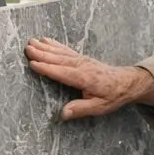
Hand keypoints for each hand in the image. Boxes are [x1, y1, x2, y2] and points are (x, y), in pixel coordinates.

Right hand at [24, 37, 153, 119]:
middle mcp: (81, 66)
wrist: (126, 82)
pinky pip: (65, 50)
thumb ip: (80, 109)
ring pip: (60, 52)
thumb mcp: (99, 107)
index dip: (47, 68)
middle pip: (58, 59)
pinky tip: (46, 40)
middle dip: (42, 53)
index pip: (62, 72)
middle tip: (27, 48)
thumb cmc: (112, 96)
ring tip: (31, 42)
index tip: (32, 63)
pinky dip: (55, 44)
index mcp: (84, 78)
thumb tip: (63, 113)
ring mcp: (81, 60)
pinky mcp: (81, 58)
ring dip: (45, 47)